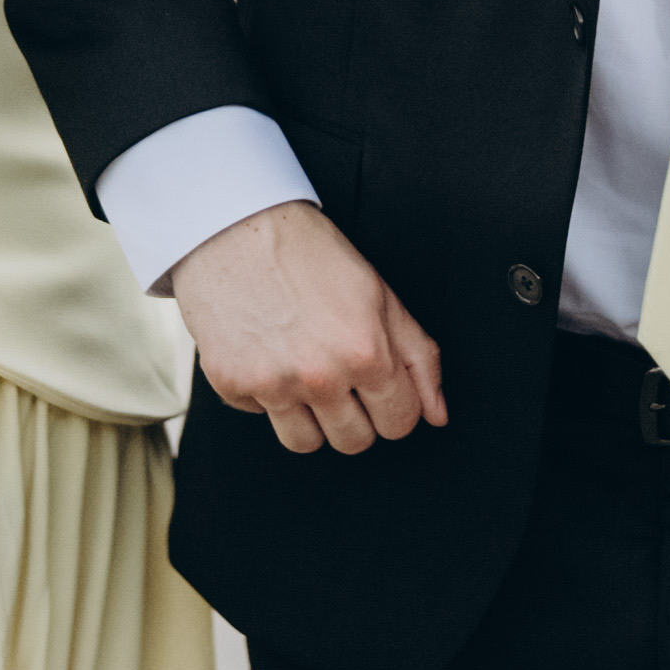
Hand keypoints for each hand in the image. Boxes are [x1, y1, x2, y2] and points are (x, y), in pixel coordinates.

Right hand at [169, 204, 444, 459]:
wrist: (235, 227)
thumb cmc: (308, 253)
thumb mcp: (381, 296)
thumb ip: (418, 358)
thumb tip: (437, 413)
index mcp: (365, 353)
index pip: (399, 424)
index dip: (394, 405)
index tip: (379, 387)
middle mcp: (320, 375)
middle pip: (354, 442)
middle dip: (355, 415)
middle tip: (340, 374)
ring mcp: (273, 384)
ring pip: (306, 443)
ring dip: (310, 417)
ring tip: (304, 371)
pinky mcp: (232, 384)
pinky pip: (259, 417)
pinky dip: (265, 393)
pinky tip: (268, 353)